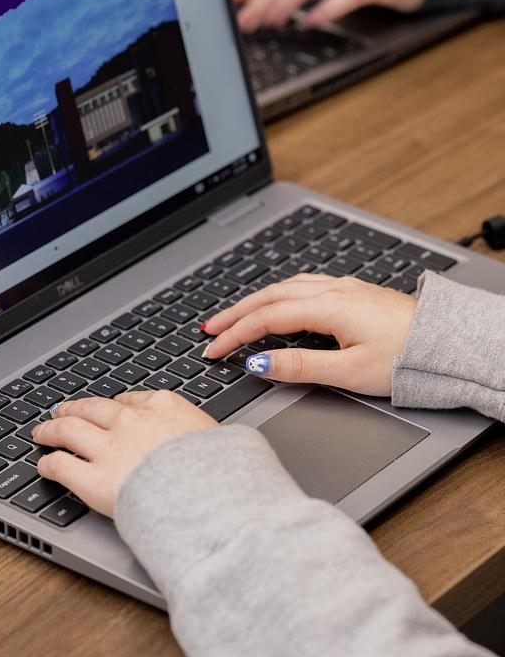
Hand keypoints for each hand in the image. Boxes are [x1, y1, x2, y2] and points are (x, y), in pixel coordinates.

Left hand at [32, 390, 216, 516]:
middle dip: (75, 409)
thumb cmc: (223, 475)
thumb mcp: (221, 439)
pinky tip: (44, 465)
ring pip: (68, 429)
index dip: (114, 408)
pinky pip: (61, 465)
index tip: (108, 410)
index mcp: (164, 406)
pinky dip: (48, 464)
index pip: (130, 401)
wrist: (211, 499)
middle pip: (93, 408)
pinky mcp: (93, 479)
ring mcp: (110, 448)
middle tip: (62, 411)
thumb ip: (206, 437)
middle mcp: (131, 421)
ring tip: (42, 432)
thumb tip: (225, 443)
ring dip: (51, 429)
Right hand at [202, 274, 416, 395]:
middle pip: (269, 296)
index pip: (265, 319)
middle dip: (234, 313)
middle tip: (208, 330)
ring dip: (255, 301)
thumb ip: (300, 367)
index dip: (234, 335)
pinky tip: (277, 302)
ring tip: (233, 316)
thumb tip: (259, 364)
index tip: (212, 351)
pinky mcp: (354, 291)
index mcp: (327, 306)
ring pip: (285, 287)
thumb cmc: (407, 359)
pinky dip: (278, 295)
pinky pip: (303, 285)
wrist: (447, 343)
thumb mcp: (350, 371)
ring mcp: (343, 287)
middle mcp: (331, 290)